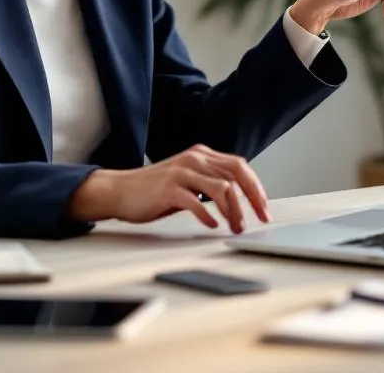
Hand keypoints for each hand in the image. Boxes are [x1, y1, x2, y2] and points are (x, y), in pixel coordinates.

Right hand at [66, 144, 269, 233]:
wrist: (119, 190)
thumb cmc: (154, 190)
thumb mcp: (188, 180)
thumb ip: (210, 183)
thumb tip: (239, 199)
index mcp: (201, 155)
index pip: (240, 166)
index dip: (256, 188)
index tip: (264, 209)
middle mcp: (194, 159)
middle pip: (236, 174)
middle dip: (253, 199)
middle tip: (260, 219)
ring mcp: (181, 172)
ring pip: (222, 188)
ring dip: (233, 212)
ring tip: (234, 228)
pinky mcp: (168, 189)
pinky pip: (197, 202)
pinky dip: (209, 216)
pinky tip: (212, 226)